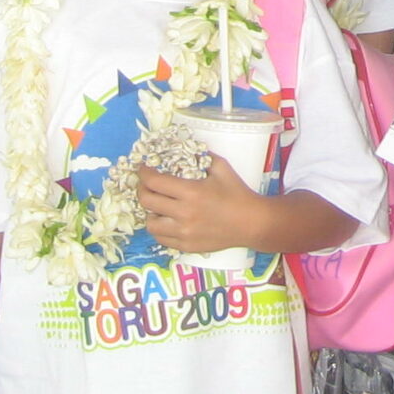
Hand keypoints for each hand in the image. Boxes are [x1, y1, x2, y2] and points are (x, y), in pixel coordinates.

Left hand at [138, 158, 264, 253]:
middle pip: (147, 201)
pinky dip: (159, 228)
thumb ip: (201, 156)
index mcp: (191, 192)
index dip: (144, 172)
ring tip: (157, 205)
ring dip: (149, 212)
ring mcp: (184, 233)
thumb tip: (184, 147)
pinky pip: (162, 238)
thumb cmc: (237, 193)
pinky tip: (166, 220)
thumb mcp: (221, 167)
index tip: (143, 168)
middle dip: (142, 189)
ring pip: (150, 224)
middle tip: (146, 184)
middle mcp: (184, 214)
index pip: (155, 181)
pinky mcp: (186, 246)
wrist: (252, 223)